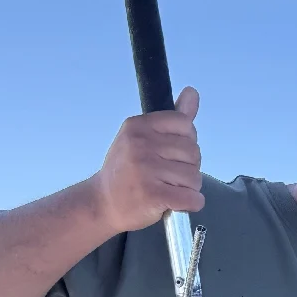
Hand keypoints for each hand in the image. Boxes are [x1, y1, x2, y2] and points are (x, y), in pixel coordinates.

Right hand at [93, 86, 203, 234]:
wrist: (102, 204)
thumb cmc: (126, 171)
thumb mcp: (142, 138)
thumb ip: (172, 119)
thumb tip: (192, 92)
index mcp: (138, 126)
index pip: (185, 124)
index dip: (186, 142)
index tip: (171, 154)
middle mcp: (140, 144)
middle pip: (193, 151)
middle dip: (188, 167)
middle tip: (167, 176)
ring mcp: (145, 169)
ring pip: (194, 176)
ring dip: (188, 188)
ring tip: (167, 189)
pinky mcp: (152, 194)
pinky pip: (192, 198)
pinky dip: (191, 203)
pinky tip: (176, 203)